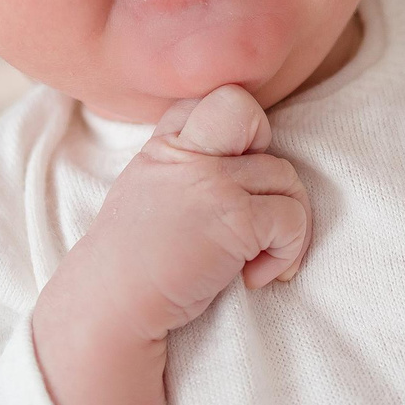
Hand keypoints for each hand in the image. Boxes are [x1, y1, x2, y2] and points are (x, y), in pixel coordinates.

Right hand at [75, 84, 311, 340]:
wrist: (112, 304)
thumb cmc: (132, 262)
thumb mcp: (145, 190)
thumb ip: (181, 167)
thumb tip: (237, 163)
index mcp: (164, 146)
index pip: (212, 100)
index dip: (235, 133)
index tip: (228, 178)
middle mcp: (187, 155)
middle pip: (249, 113)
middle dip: (264, 152)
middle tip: (253, 205)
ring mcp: (213, 183)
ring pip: (286, 178)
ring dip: (286, 224)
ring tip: (256, 259)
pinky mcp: (237, 219)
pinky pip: (292, 219)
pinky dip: (288, 252)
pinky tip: (255, 277)